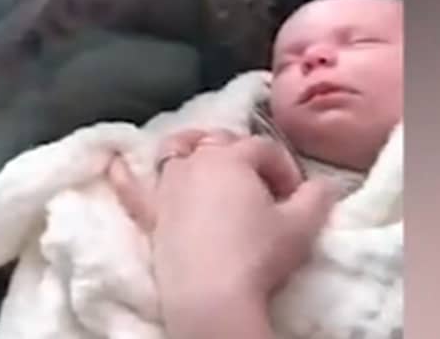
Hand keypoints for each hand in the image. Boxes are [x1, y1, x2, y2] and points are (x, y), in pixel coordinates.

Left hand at [108, 132, 338, 337]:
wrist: (210, 295)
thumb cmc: (257, 256)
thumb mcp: (302, 227)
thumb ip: (317, 198)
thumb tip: (325, 185)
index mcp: (232, 158)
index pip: (265, 148)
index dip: (285, 168)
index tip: (297, 196)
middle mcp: (194, 163)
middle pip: (221, 143)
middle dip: (245, 157)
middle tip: (263, 189)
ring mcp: (167, 187)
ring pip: (176, 152)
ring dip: (193, 149)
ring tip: (208, 160)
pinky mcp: (149, 215)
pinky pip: (130, 187)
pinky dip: (123, 173)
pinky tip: (114, 161)